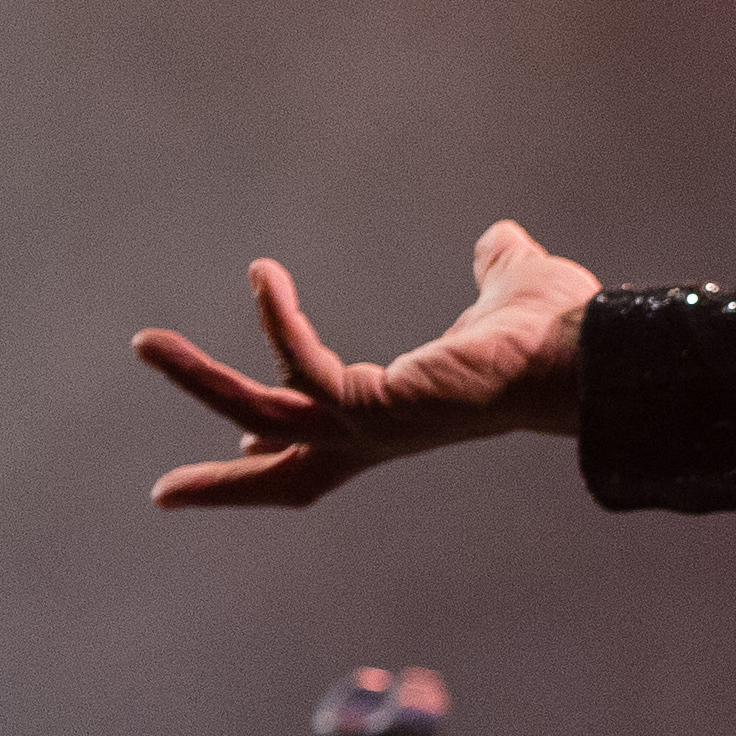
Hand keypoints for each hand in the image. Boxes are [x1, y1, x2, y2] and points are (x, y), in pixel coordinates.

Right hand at [133, 221, 598, 507]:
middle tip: (164, 495)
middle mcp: (384, 435)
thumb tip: (500, 241)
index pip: (331, 444)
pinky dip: (278, 321)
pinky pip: (302, 367)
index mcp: (404, 418)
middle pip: (288, 475)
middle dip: (223, 485)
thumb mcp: (513, 289)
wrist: (590, 353)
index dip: (285, 446)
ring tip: (145, 344)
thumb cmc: (561, 332)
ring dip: (198, 381)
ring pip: (264, 416)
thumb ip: (497, 267)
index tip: (240, 439)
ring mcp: (375, 426)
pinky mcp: (374, 407)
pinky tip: (264, 275)